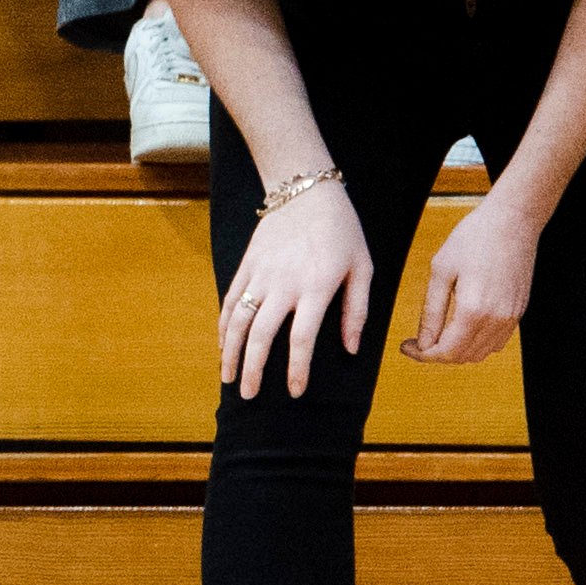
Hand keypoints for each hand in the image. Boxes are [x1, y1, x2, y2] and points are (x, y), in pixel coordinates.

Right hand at [221, 182, 372, 400]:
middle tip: (249, 396)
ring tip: (228, 378)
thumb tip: (350, 349)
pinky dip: (223, 325)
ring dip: (230, 352)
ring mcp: (261, 273)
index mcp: (316, 287)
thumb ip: (356, 310)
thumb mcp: (362, 268)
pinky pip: (230, 299)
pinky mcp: (247, 264)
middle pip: (261, 335)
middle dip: (253, 369)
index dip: (296, 370)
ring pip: (238, 320)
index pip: (302, 339)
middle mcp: (284, 284)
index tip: (294, 393)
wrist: (307, 189)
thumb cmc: (343, 231)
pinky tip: (223, 345)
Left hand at [405, 189, 540, 364]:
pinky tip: (461, 328)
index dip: (422, 355)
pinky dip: (477, 343)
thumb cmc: (474, 238)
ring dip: (457, 351)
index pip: (446, 352)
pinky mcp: (519, 311)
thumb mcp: (441, 270)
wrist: (513, 220)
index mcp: (474, 310)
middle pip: (463, 356)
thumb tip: (423, 342)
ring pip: (481, 353)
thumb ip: (432, 311)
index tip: (406, 347)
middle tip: (418, 341)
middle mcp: (497, 319)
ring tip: (438, 334)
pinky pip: (497, 342)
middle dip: (437, 354)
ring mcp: (512, 317)